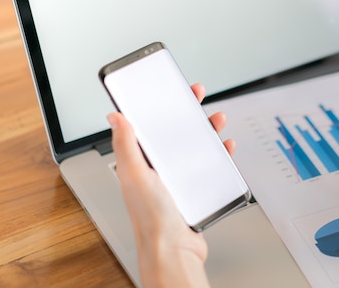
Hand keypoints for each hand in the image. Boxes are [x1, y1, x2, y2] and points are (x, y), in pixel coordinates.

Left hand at [107, 83, 227, 286]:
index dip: (158, 105)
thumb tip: (114, 117)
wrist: (173, 250)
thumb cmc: (151, 218)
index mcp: (140, 162)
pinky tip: (224, 148)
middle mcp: (157, 168)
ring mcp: (176, 178)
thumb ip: (126, 144)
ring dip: (205, 130)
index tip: (168, 89)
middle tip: (195, 96)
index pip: (148, 125)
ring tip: (216, 120)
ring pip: (193, 145)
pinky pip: (207, 165)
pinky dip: (217, 154)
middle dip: (186, 112)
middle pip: (173, 131)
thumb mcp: (137, 174)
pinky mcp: (193, 188)